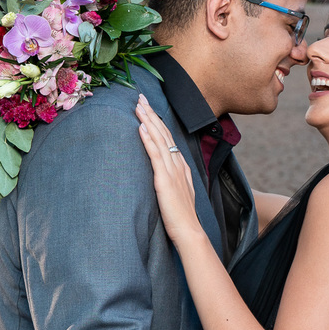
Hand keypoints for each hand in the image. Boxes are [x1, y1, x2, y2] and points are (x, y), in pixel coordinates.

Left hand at [135, 95, 201, 246]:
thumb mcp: (177, 193)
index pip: (168, 139)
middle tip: (140, 97)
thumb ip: (172, 180)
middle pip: (164, 134)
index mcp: (181, 167)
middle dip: (152, 114)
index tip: (148, 108)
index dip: (158, 122)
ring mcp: (172, 171)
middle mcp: (178, 165)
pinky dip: (149, 140)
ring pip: (160, 140)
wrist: (189, 231)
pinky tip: (142, 128)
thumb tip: (162, 174)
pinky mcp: (165, 180)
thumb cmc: (182, 218)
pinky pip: (156, 155)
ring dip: (148, 121)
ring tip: (138, 106)